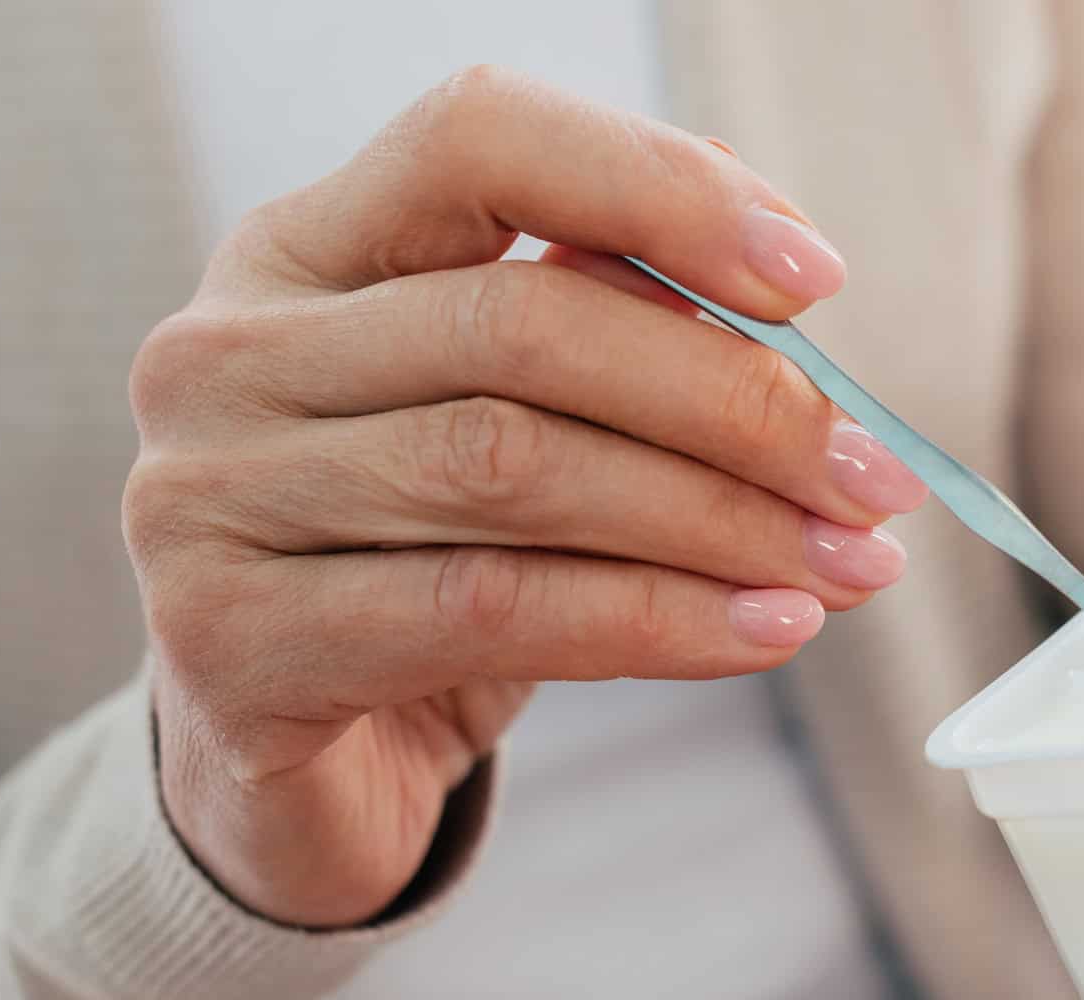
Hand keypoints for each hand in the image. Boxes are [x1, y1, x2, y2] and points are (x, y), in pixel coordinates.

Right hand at [123, 69, 926, 928]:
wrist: (301, 776)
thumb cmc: (429, 574)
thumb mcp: (517, 432)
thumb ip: (610, 337)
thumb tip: (788, 291)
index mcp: (304, 251)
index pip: (478, 139)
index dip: (659, 187)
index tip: (815, 277)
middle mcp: (230, 351)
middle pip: (520, 323)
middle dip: (733, 399)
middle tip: (875, 476)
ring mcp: (208, 496)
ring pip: (514, 468)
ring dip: (720, 519)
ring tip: (849, 564)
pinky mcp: (230, 643)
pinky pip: (490, 608)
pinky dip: (656, 620)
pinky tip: (764, 632)